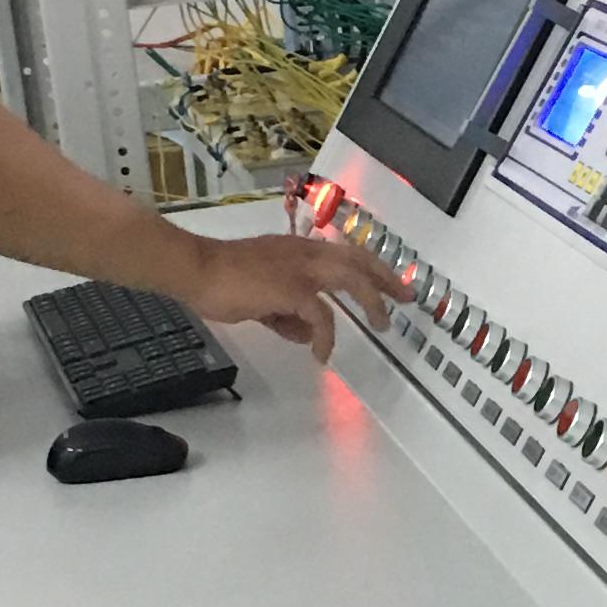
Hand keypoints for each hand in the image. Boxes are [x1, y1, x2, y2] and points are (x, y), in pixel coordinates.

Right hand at [177, 228, 400, 370]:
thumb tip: (307, 335)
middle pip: (358, 260)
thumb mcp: (262, 299)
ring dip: (371, 302)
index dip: (371, 267)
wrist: (198, 269)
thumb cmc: (223, 279)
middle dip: (386, 279)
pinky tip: (322, 355)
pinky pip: (320, 316)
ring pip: (350, 280)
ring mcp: (300, 269)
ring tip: (383, 325)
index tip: (390, 283)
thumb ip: (287, 314)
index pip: (345, 253)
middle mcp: (305, 254)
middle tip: (407, 298)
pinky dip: (326, 337)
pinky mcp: (291, 289)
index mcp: (299, 251)